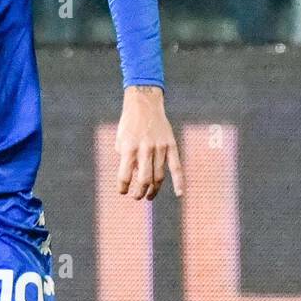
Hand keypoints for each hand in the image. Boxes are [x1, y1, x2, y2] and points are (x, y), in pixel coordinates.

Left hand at [115, 85, 183, 200]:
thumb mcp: (120, 141)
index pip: (125, 176)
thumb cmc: (129, 124)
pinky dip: (179, 181)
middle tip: (137, 196)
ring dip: (153, 189)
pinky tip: (179, 193)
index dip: (123, 187)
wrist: (144, 103)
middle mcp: (145, 149)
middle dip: (139, 192)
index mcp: (129, 148)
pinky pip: (176, 167)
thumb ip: (126, 159)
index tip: (123, 191)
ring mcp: (160, 148)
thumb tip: (135, 177)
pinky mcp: (171, 145)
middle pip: (144, 179)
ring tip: (148, 196)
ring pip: (159, 176)